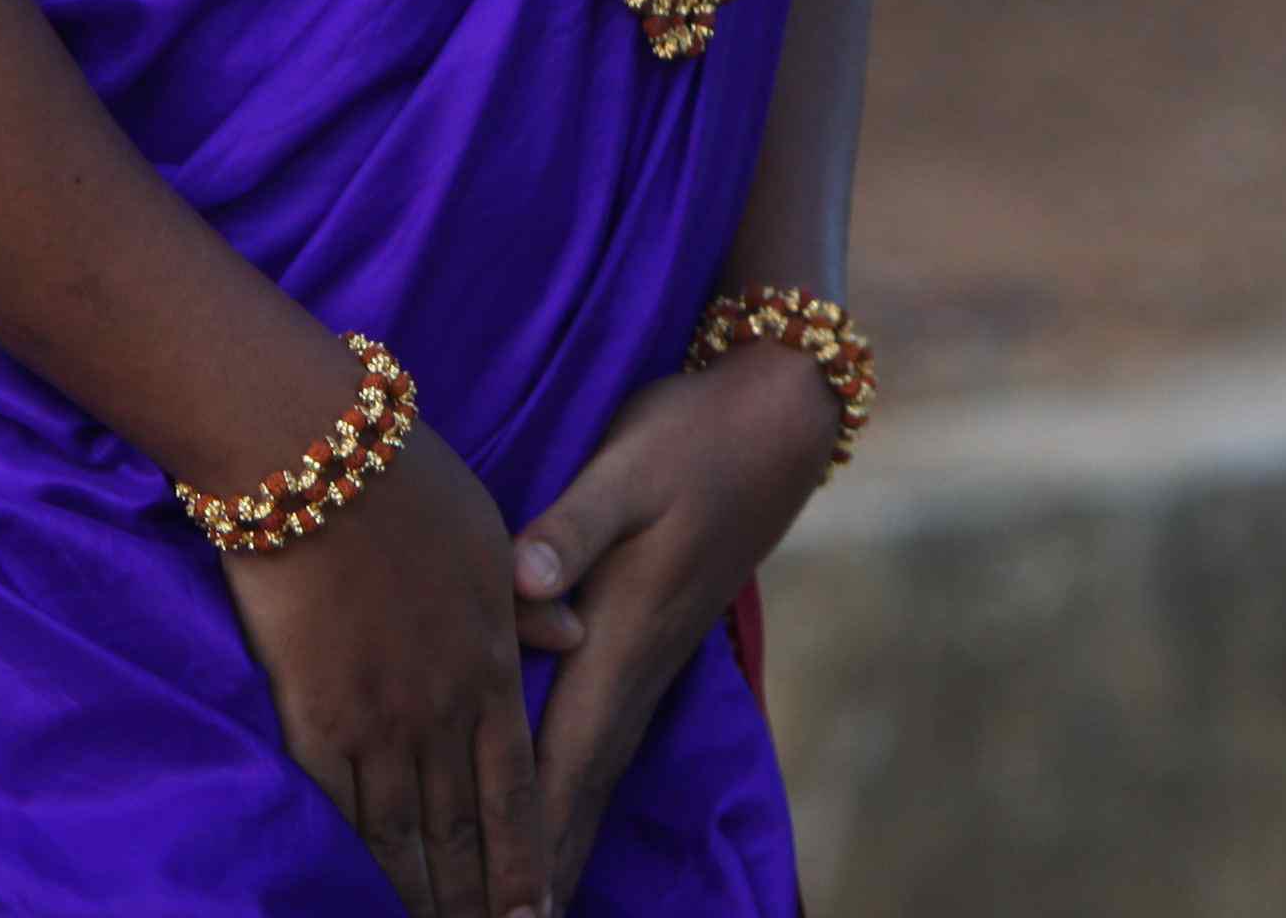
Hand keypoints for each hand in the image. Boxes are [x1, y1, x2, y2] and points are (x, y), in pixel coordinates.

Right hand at [217, 423, 546, 917]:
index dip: (524, 861)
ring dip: (416, 895)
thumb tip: (573, 635)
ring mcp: (373, 720)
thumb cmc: (411, 485)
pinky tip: (354, 889)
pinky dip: (349, 859)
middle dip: (472, 900)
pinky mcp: (308, 716)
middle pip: (460, 832)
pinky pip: (334, 810)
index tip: (534, 913)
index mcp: (491, 668)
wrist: (320, 460)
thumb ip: (528, 603)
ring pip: (398, 837)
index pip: (515, 790)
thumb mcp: (492, 536)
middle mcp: (439, 712)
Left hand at [507, 347, 841, 905]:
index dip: (532, 838)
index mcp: (620, 632)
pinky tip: (567, 822)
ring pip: (597, 772)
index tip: (509, 909)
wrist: (776, 418)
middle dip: (541, 866)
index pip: (564, 760)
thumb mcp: (629, 464)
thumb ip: (572, 525)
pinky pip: (606, 743)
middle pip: (579, 789)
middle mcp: (637, 662)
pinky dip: (580, 796)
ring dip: (562, 841)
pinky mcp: (653, 642)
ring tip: (530, 910)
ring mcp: (651, 657)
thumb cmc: (693, 432)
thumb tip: (524, 582)